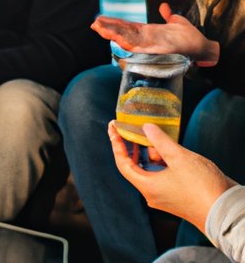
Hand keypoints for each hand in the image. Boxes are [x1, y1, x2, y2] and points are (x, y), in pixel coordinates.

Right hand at [92, 3, 218, 65]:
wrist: (204, 47)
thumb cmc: (191, 38)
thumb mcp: (177, 22)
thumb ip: (168, 15)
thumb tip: (164, 6)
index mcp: (148, 33)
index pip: (126, 27)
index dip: (113, 23)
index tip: (100, 19)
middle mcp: (145, 40)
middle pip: (122, 33)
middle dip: (108, 28)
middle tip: (94, 24)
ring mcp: (149, 46)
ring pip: (126, 40)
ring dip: (112, 34)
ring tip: (99, 29)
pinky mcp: (155, 51)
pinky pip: (138, 47)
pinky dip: (126, 43)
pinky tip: (116, 38)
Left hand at [108, 121, 235, 232]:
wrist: (226, 211)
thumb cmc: (202, 187)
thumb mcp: (178, 158)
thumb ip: (160, 141)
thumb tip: (146, 127)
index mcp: (147, 187)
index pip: (123, 164)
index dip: (116, 144)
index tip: (112, 128)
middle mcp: (152, 193)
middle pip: (133, 167)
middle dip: (130, 147)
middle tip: (126, 129)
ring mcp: (163, 195)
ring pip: (148, 170)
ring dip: (147, 154)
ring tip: (150, 136)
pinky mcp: (174, 195)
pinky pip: (159, 175)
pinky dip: (159, 162)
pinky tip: (165, 151)